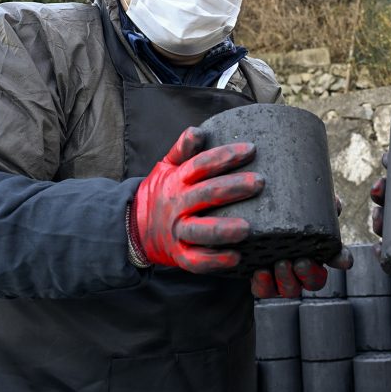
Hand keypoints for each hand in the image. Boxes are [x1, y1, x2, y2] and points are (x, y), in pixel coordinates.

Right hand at [131, 126, 262, 272]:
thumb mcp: (165, 168)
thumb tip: (197, 130)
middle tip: (259, 182)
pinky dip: (215, 261)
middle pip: (206, 194)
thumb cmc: (159, 193)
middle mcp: (177, 205)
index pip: (201, 164)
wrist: (132, 228)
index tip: (251, 149)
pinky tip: (236, 257)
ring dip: (223, 230)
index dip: (225, 156)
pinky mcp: (178, 255)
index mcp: (177, 180)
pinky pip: (196, 261)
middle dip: (233, 187)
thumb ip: (182, 149)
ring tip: (247, 228)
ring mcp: (177, 231)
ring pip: (200, 231)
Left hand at [251, 195, 352, 297]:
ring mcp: (281, 276)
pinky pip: (263, 290)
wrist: (244, 213)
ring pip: (291, 289)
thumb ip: (318, 202)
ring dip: (287, 280)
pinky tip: (260, 271)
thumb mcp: (300, 200)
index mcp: (317, 247)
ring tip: (280, 264)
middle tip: (301, 261)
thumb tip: (336, 204)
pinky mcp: (259, 280)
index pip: (337, 257)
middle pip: (315, 281)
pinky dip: (264, 284)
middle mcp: (302, 266)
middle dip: (310, 274)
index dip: (342, 259)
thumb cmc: (280, 206)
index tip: (343, 260)